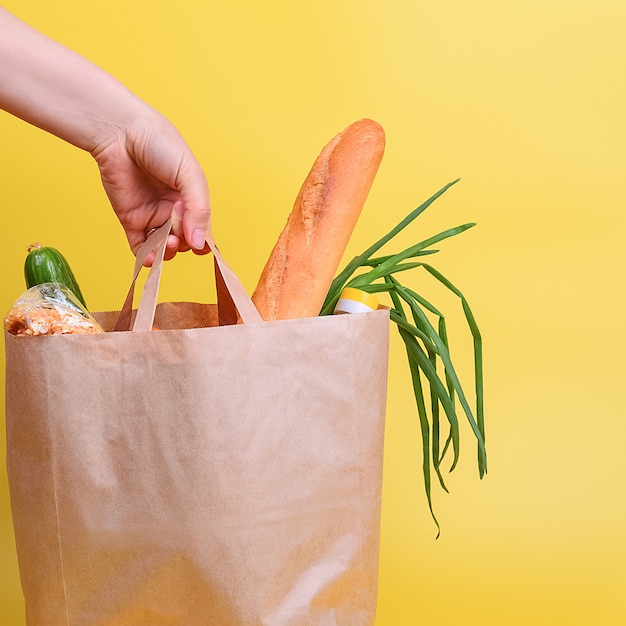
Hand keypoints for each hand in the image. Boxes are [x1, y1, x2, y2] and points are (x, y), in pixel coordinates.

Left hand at [92, 114, 210, 265]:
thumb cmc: (160, 144)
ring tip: (167, 242)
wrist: (120, 131)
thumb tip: (200, 244)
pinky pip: (140, 247)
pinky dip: (147, 257)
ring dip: (167, 252)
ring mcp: (152, 216)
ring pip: (164, 247)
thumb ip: (199, 209)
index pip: (202, 229)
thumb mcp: (189, 175)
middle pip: (184, 240)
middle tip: (176, 224)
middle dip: (183, 240)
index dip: (202, 240)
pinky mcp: (131, 220)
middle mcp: (174, 210)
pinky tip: (151, 258)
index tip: (201, 243)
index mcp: (192, 198)